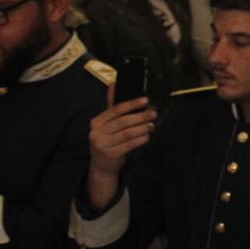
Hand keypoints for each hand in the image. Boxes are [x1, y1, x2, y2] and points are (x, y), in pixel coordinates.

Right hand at [86, 89, 155, 209]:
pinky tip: (147, 137)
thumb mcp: (107, 124)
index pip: (115, 110)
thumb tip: (114, 84)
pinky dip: (140, 140)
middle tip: (153, 114)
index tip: (145, 100)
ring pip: (127, 133)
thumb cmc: (108, 139)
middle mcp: (96, 133)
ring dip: (142, 128)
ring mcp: (101, 145)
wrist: (101, 165)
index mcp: (96, 122)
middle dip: (140, 117)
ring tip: (151, 126)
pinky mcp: (109, 155)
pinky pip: (129, 144)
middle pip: (123, 122)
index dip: (131, 104)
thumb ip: (112, 105)